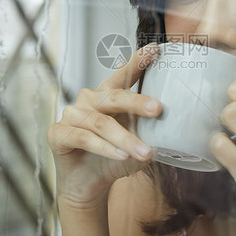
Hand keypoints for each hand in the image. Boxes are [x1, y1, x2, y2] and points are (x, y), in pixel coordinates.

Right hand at [47, 44, 162, 207]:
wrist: (89, 185)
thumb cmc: (115, 157)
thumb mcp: (137, 140)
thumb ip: (149, 129)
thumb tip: (177, 126)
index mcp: (107, 95)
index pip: (123, 75)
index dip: (138, 62)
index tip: (155, 50)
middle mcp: (88, 99)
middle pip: (114, 96)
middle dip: (138, 102)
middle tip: (158, 109)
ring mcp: (71, 115)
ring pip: (102, 123)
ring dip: (126, 139)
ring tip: (145, 153)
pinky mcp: (58, 133)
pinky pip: (84, 138)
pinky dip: (104, 148)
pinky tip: (120, 156)